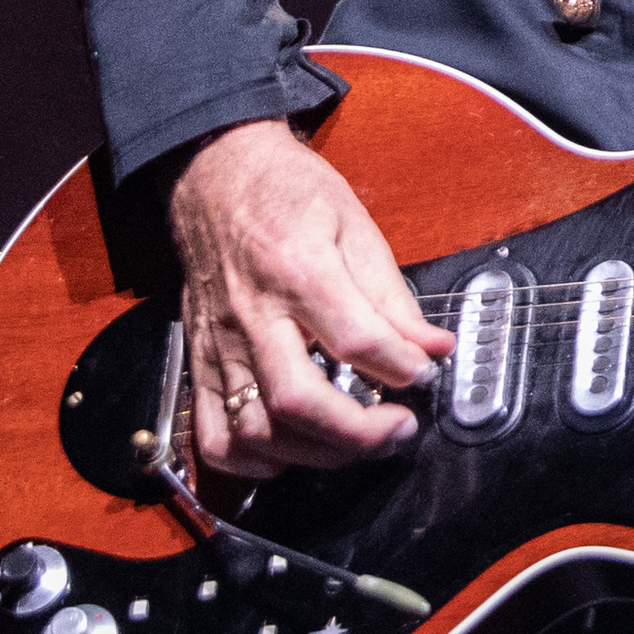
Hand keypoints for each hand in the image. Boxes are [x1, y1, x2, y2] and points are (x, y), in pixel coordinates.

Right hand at [171, 120, 452, 476]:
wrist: (213, 173)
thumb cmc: (287, 194)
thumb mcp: (354, 225)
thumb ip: (392, 296)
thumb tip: (435, 348)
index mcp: (297, 269)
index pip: (355, 339)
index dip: (401, 368)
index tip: (426, 374)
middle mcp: (252, 314)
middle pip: (297, 401)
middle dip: (358, 432)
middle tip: (399, 429)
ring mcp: (219, 345)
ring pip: (255, 429)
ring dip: (314, 454)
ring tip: (356, 442)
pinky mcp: (198, 362)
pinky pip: (212, 436)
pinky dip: (253, 460)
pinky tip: (292, 451)